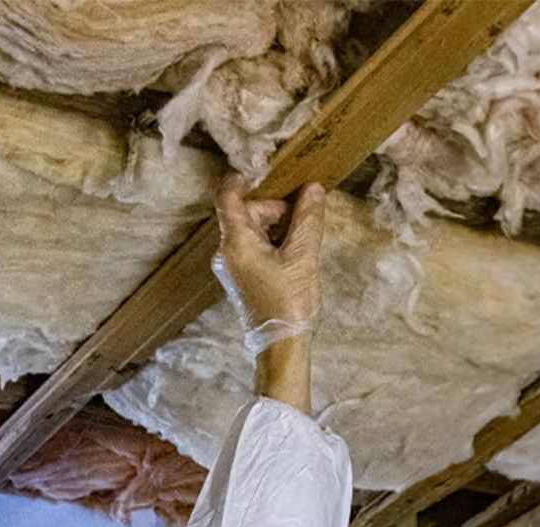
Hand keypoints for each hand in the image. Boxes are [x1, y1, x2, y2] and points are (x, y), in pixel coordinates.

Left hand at [212, 174, 325, 351]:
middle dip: (275, 210)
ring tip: (300, 244)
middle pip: (246, 213)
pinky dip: (271, 244)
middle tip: (302, 221)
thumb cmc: (289, 301)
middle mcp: (225, 252)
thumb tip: (313, 189)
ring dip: (276, 229)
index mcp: (236, 242)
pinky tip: (292, 257)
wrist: (281, 345)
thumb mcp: (303, 256)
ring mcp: (230, 266)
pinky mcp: (239, 278)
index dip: (240, 178)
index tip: (260, 169)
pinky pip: (252, 248)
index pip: (227, 196)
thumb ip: (307, 218)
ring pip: (251, 231)